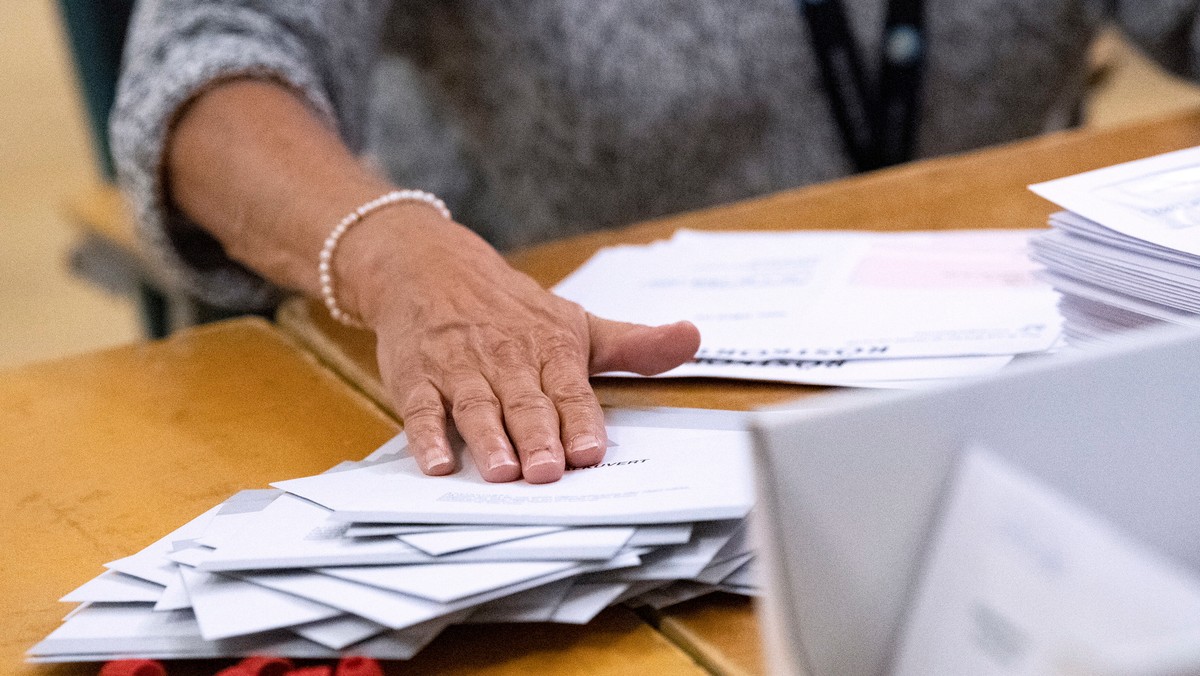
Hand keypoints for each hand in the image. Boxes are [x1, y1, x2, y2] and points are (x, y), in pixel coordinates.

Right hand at [340, 206, 700, 482]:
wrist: (431, 266)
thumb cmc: (512, 309)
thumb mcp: (576, 323)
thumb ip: (633, 345)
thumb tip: (694, 338)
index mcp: (550, 348)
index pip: (569, 389)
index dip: (580, 420)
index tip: (590, 451)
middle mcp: (506, 358)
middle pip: (525, 402)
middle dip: (538, 436)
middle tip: (548, 472)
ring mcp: (459, 368)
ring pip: (477, 406)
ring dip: (488, 439)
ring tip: (503, 471)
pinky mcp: (417, 377)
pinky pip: (421, 408)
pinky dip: (426, 436)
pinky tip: (435, 462)